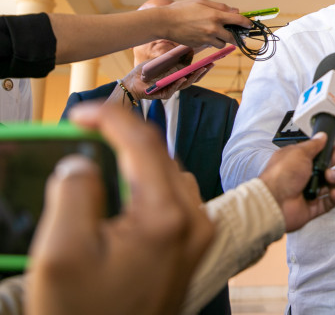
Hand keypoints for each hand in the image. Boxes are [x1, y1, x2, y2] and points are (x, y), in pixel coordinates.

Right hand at [27, 102, 213, 314]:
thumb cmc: (85, 313)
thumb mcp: (61, 254)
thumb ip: (73, 194)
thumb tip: (83, 162)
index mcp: (166, 218)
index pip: (143, 144)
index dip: (110, 118)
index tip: (80, 113)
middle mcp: (194, 221)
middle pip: (160, 155)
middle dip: (121, 137)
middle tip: (84, 132)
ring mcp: (198, 235)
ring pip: (170, 173)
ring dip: (138, 159)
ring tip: (102, 155)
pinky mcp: (193, 246)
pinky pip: (175, 196)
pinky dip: (150, 182)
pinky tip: (125, 190)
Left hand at [119, 60, 211, 102]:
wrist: (131, 82)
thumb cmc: (146, 71)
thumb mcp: (161, 61)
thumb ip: (174, 57)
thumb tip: (189, 49)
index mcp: (177, 75)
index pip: (193, 73)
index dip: (203, 68)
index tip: (212, 61)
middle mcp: (176, 83)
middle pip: (193, 79)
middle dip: (202, 72)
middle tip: (211, 64)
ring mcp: (170, 89)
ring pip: (185, 84)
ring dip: (194, 77)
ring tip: (201, 69)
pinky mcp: (162, 95)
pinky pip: (172, 89)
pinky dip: (177, 83)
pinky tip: (182, 77)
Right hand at [157, 0, 252, 48]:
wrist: (165, 22)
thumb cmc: (183, 8)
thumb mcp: (202, 2)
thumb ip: (220, 7)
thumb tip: (235, 11)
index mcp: (216, 16)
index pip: (238, 21)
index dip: (247, 23)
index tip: (250, 25)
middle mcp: (213, 29)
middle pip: (233, 37)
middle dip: (235, 36)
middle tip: (235, 34)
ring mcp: (206, 39)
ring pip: (222, 44)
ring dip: (222, 40)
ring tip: (215, 33)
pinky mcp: (200, 45)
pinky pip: (210, 45)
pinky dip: (210, 41)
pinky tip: (203, 34)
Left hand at [259, 133, 334, 232]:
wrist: (274, 203)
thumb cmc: (281, 175)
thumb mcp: (299, 153)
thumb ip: (313, 145)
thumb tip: (321, 136)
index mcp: (297, 160)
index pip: (318, 154)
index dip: (330, 150)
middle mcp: (301, 175)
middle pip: (325, 168)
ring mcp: (306, 192)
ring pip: (328, 185)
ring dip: (333, 180)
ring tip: (331, 178)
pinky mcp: (311, 207)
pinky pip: (327, 203)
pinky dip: (332, 198)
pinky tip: (334, 193)